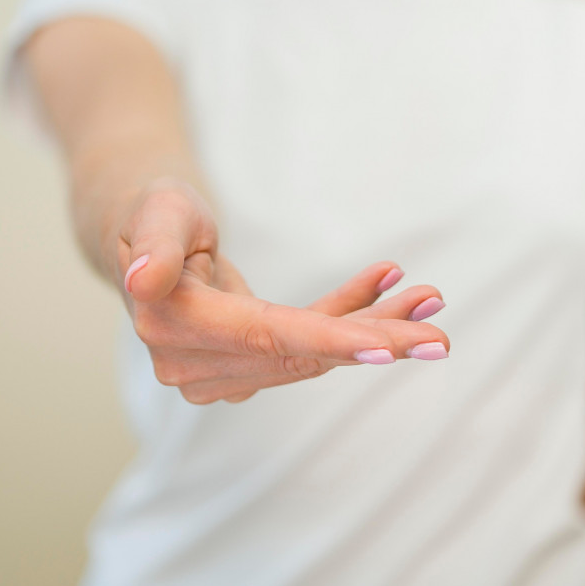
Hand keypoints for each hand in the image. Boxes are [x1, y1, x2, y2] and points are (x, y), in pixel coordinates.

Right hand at [110, 178, 449, 404]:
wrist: (147, 238)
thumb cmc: (154, 214)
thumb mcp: (155, 213)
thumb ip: (153, 247)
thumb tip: (144, 283)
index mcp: (174, 324)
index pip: (266, 336)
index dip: (329, 340)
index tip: (390, 350)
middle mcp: (195, 363)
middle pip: (301, 353)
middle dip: (376, 343)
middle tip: (441, 338)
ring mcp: (220, 372)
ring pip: (313, 351)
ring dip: (374, 327)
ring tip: (428, 299)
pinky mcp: (245, 365)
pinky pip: (306, 342)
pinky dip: (348, 317)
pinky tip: (386, 284)